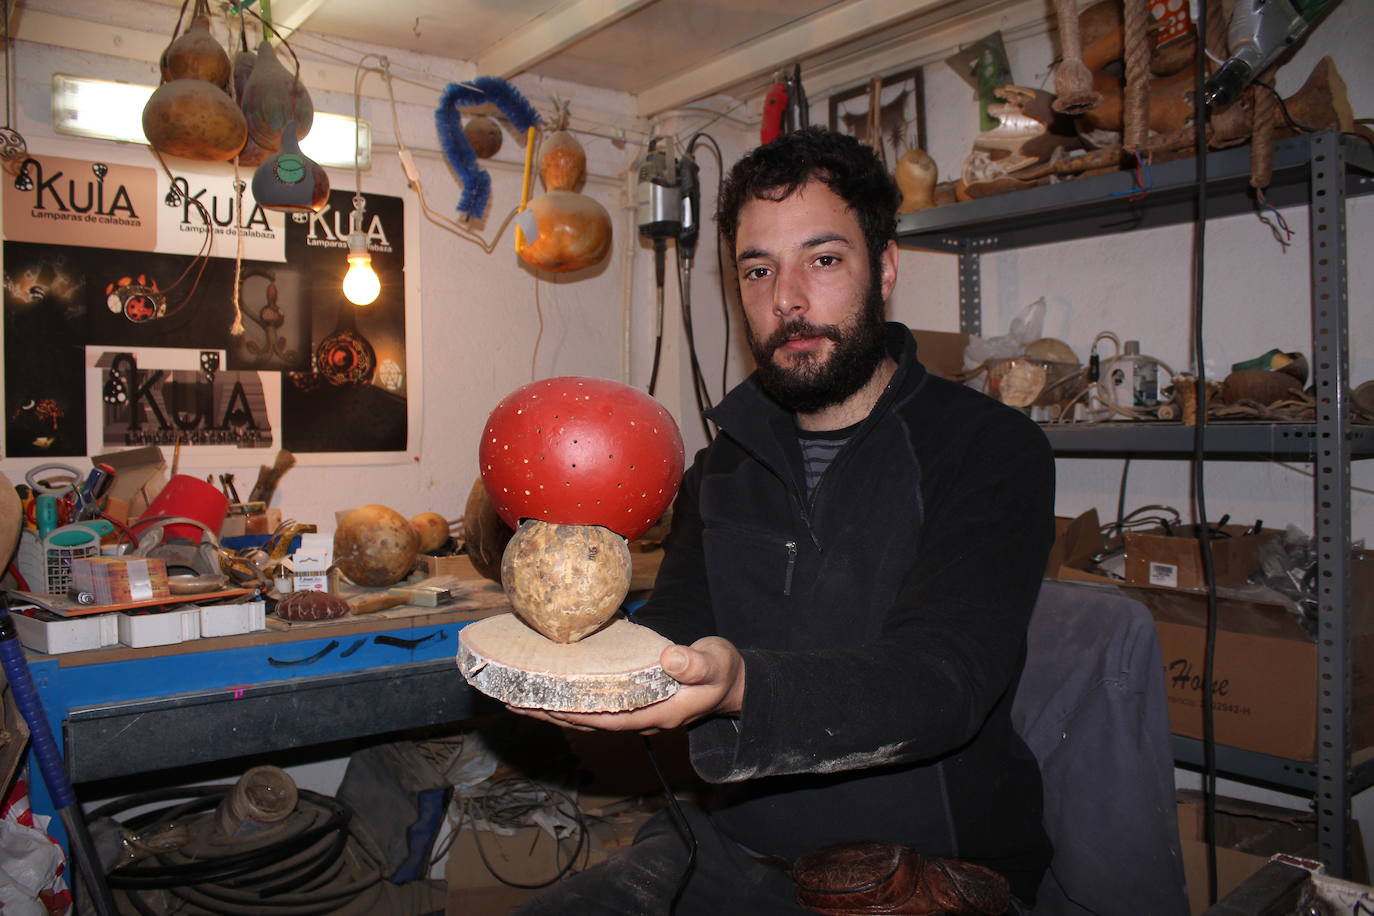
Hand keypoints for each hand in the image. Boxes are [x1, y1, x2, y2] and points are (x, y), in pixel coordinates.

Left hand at [509, 636, 745, 733]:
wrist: (732, 683)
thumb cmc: (723, 672)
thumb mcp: (716, 664)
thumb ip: (695, 663)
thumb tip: (669, 658)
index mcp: (657, 713)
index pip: (606, 718)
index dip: (573, 713)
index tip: (543, 705)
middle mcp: (641, 718)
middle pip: (586, 721)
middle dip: (550, 713)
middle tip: (512, 702)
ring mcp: (636, 712)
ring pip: (587, 716)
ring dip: (554, 710)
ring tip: (520, 699)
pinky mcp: (633, 701)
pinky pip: (594, 705)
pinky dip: (570, 700)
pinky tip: (553, 690)